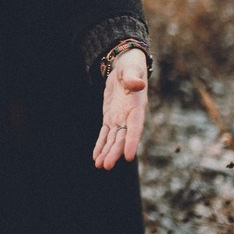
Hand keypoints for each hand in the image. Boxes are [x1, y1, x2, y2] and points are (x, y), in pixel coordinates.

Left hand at [92, 48, 148, 169]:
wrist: (125, 67)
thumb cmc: (130, 68)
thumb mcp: (131, 70)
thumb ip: (133, 78)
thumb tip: (137, 84)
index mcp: (137, 108)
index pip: (135, 128)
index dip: (132, 142)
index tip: (129, 157)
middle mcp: (130, 117)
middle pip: (122, 138)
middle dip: (114, 152)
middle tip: (106, 166)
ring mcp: (120, 119)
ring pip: (113, 139)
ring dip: (106, 152)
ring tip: (100, 166)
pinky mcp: (110, 118)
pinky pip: (105, 134)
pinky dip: (101, 144)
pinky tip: (96, 156)